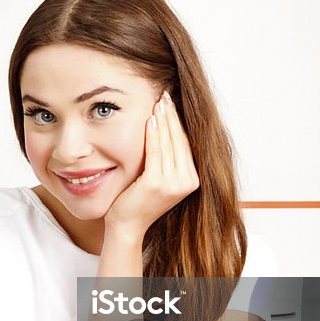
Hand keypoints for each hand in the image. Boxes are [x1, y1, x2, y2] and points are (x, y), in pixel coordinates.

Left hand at [105, 91, 199, 238]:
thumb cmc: (138, 200)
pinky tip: (150, 119)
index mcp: (192, 180)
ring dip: (164, 120)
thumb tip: (167, 129)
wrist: (127, 225)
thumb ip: (167, 160)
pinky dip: (153, 134)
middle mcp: (187, 182)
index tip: (171, 103)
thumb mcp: (159, 178)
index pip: (185, 143)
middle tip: (165, 95)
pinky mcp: (157, 183)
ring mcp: (173, 184)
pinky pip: (156, 152)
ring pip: (168, 143)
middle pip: (179, 140)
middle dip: (172, 116)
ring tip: (158, 102)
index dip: (178, 122)